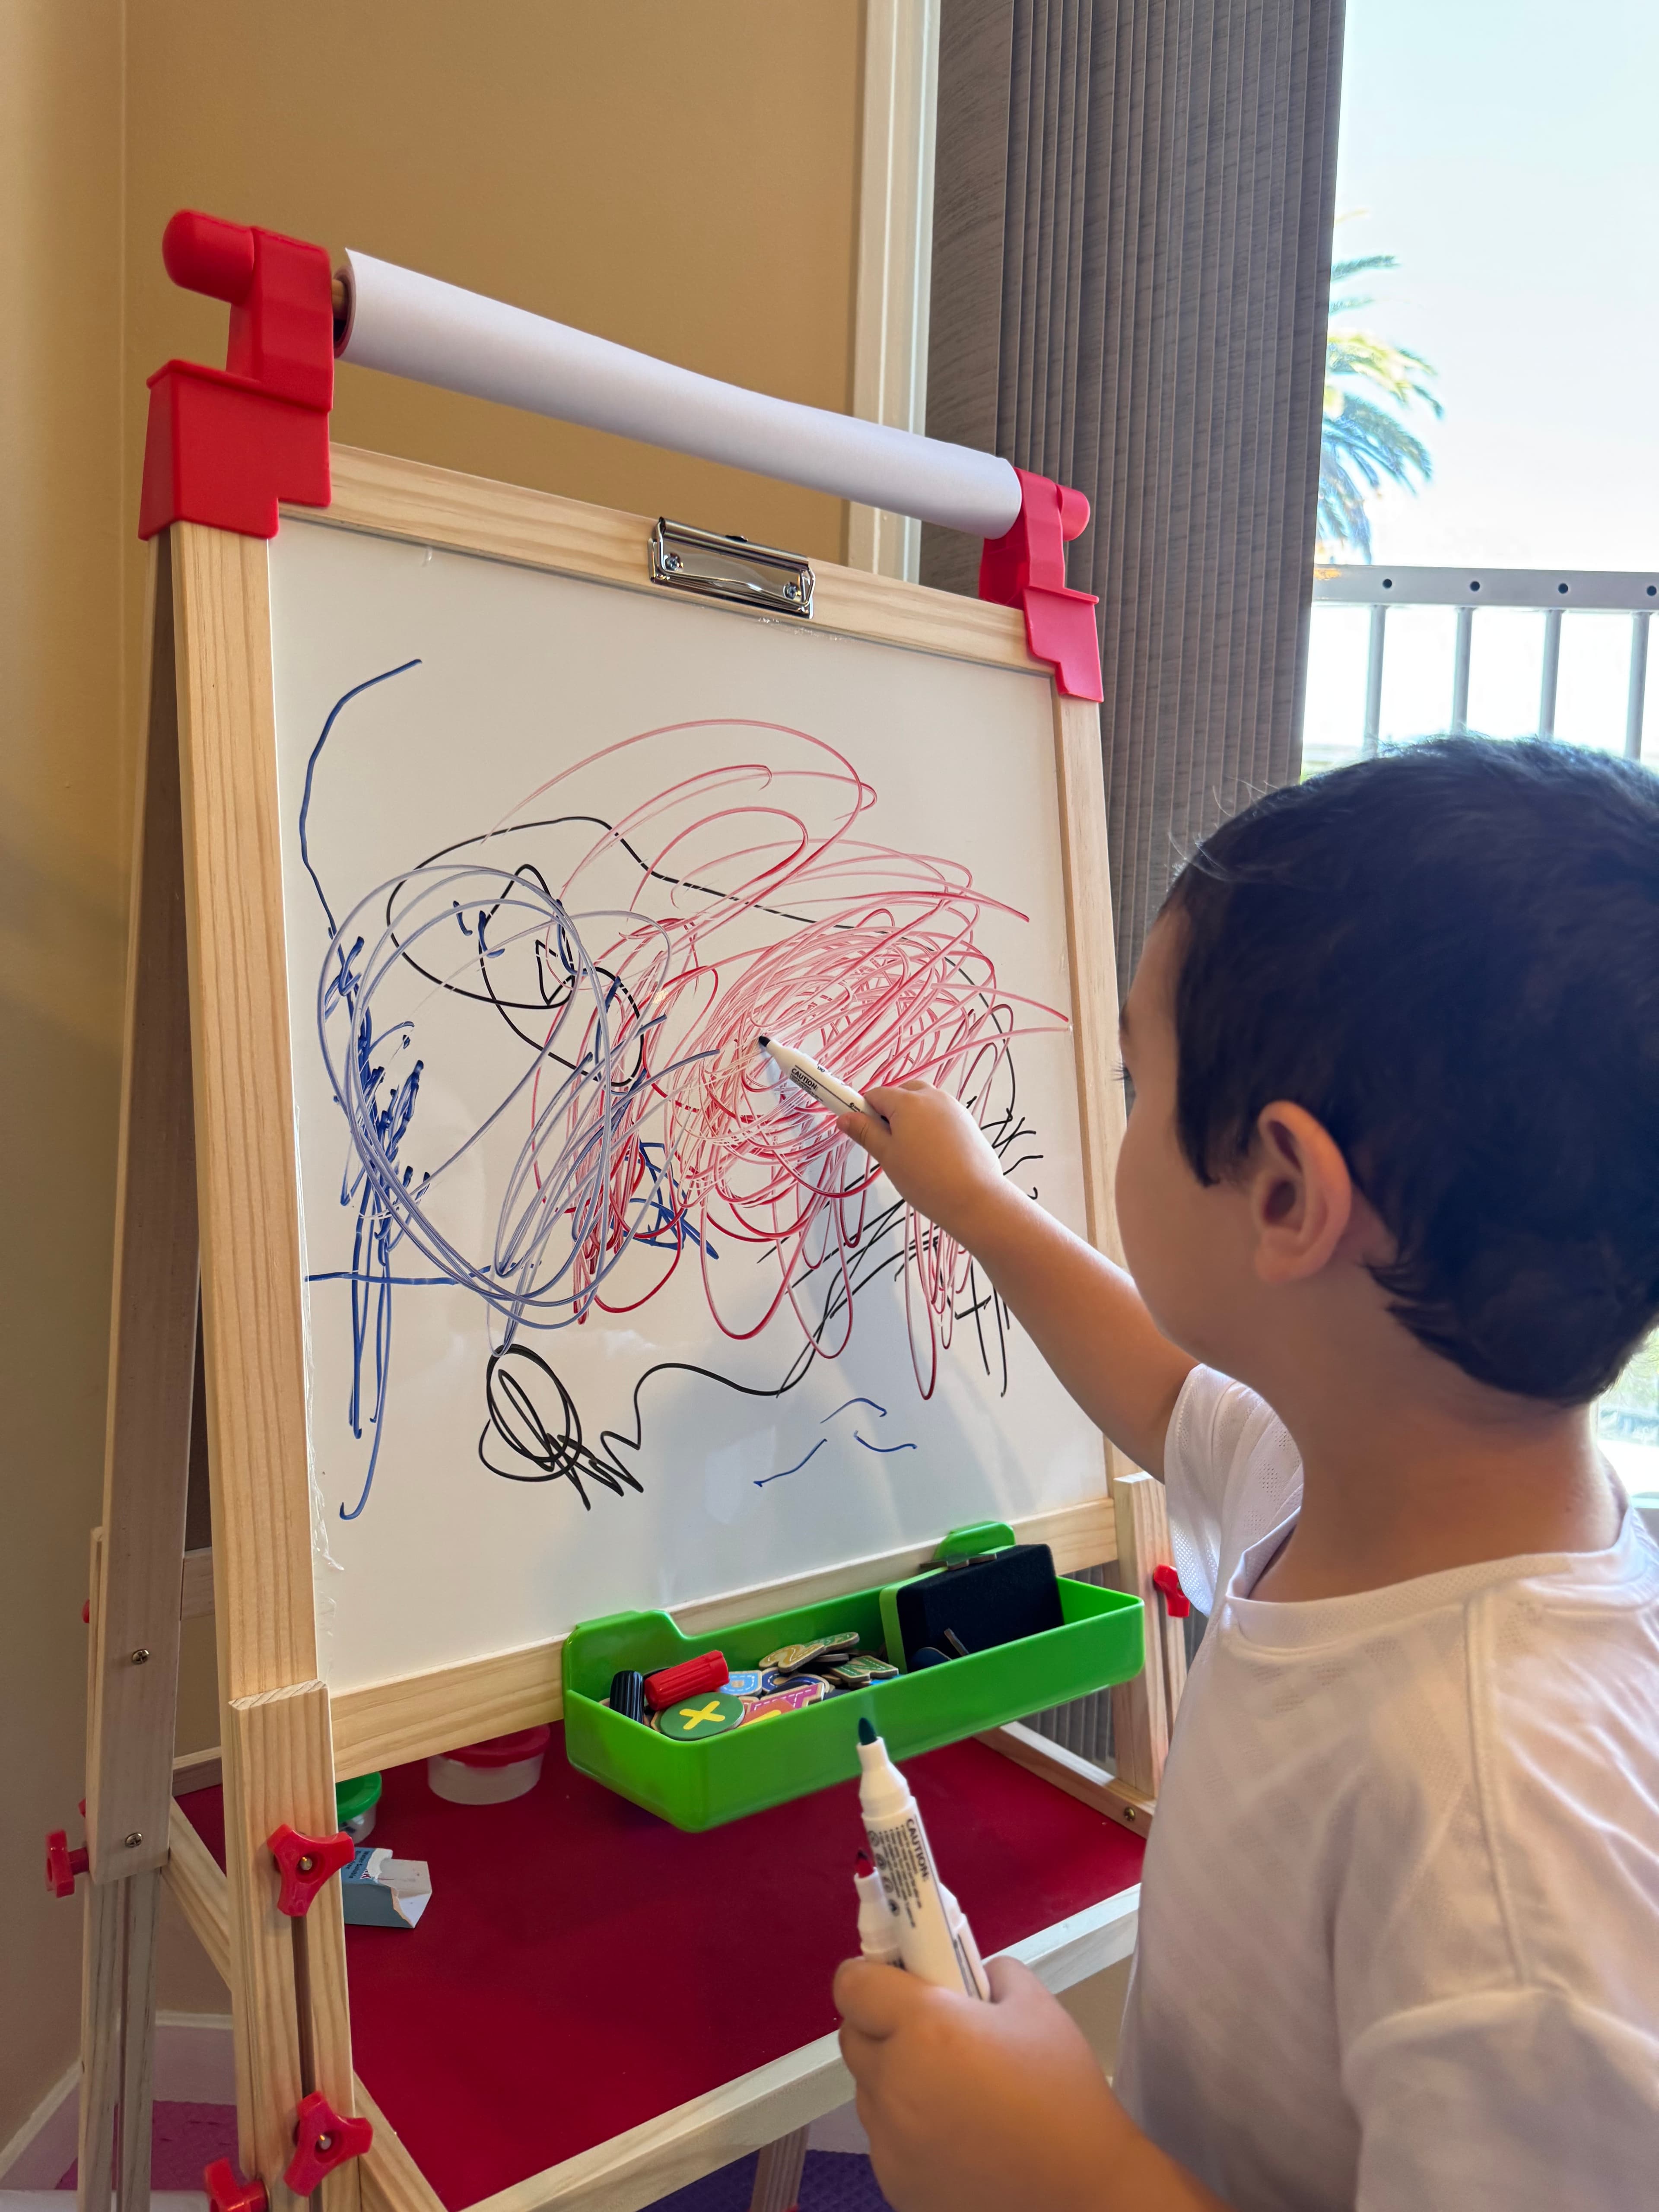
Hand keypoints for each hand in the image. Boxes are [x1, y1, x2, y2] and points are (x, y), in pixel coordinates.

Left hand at [834, 1953, 1121, 2211]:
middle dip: (880, 2024)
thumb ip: (989, 1972)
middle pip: (853, 2037)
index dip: (868, 1974)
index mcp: (924, 2029)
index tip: (893, 1977)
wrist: (1081, 2192)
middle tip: (927, 2029)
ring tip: (951, 2088)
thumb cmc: (1063, 2095)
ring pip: (868, 2090)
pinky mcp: (895, 2184)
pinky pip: (884, 2138)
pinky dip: (906, 2128)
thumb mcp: (1035, 2005)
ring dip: (893, 2078)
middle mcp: (893, 2084)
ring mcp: (890, 2142)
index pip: (852, 1985)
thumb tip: (963, 1972)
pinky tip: (956, 2133)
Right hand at [837, 1080, 1015, 1248]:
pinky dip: (932, 1127)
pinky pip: (941, 1116)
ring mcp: (954, 1108)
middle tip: (890, 1145)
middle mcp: (932, 1096)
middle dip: (891, 1113)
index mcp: (908, 1101)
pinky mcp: (968, 1122)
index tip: (865, 1134)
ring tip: (914, 1153)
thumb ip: (865, 1133)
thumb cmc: (924, 1179)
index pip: (876, 1094)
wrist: (974, 1198)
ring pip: (923, 1104)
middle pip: (902, 1094)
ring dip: (912, 1119)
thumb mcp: (887, 1156)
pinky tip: (934, 1156)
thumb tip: (844, 1117)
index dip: (865, 1111)